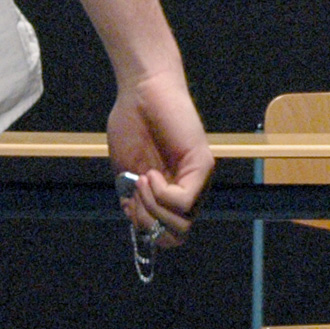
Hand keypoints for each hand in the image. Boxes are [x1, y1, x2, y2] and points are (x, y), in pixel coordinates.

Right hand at [107, 66, 211, 245]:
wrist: (141, 92)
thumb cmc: (131, 125)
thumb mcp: (126, 173)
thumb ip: (135, 202)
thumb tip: (142, 230)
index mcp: (169, 193)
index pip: (166, 234)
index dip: (145, 228)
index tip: (130, 204)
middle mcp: (188, 190)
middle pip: (176, 236)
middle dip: (149, 223)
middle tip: (136, 194)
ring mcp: (198, 179)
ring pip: (181, 224)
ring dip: (153, 208)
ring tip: (143, 178)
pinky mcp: (203, 166)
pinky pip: (184, 202)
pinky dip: (161, 195)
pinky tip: (151, 174)